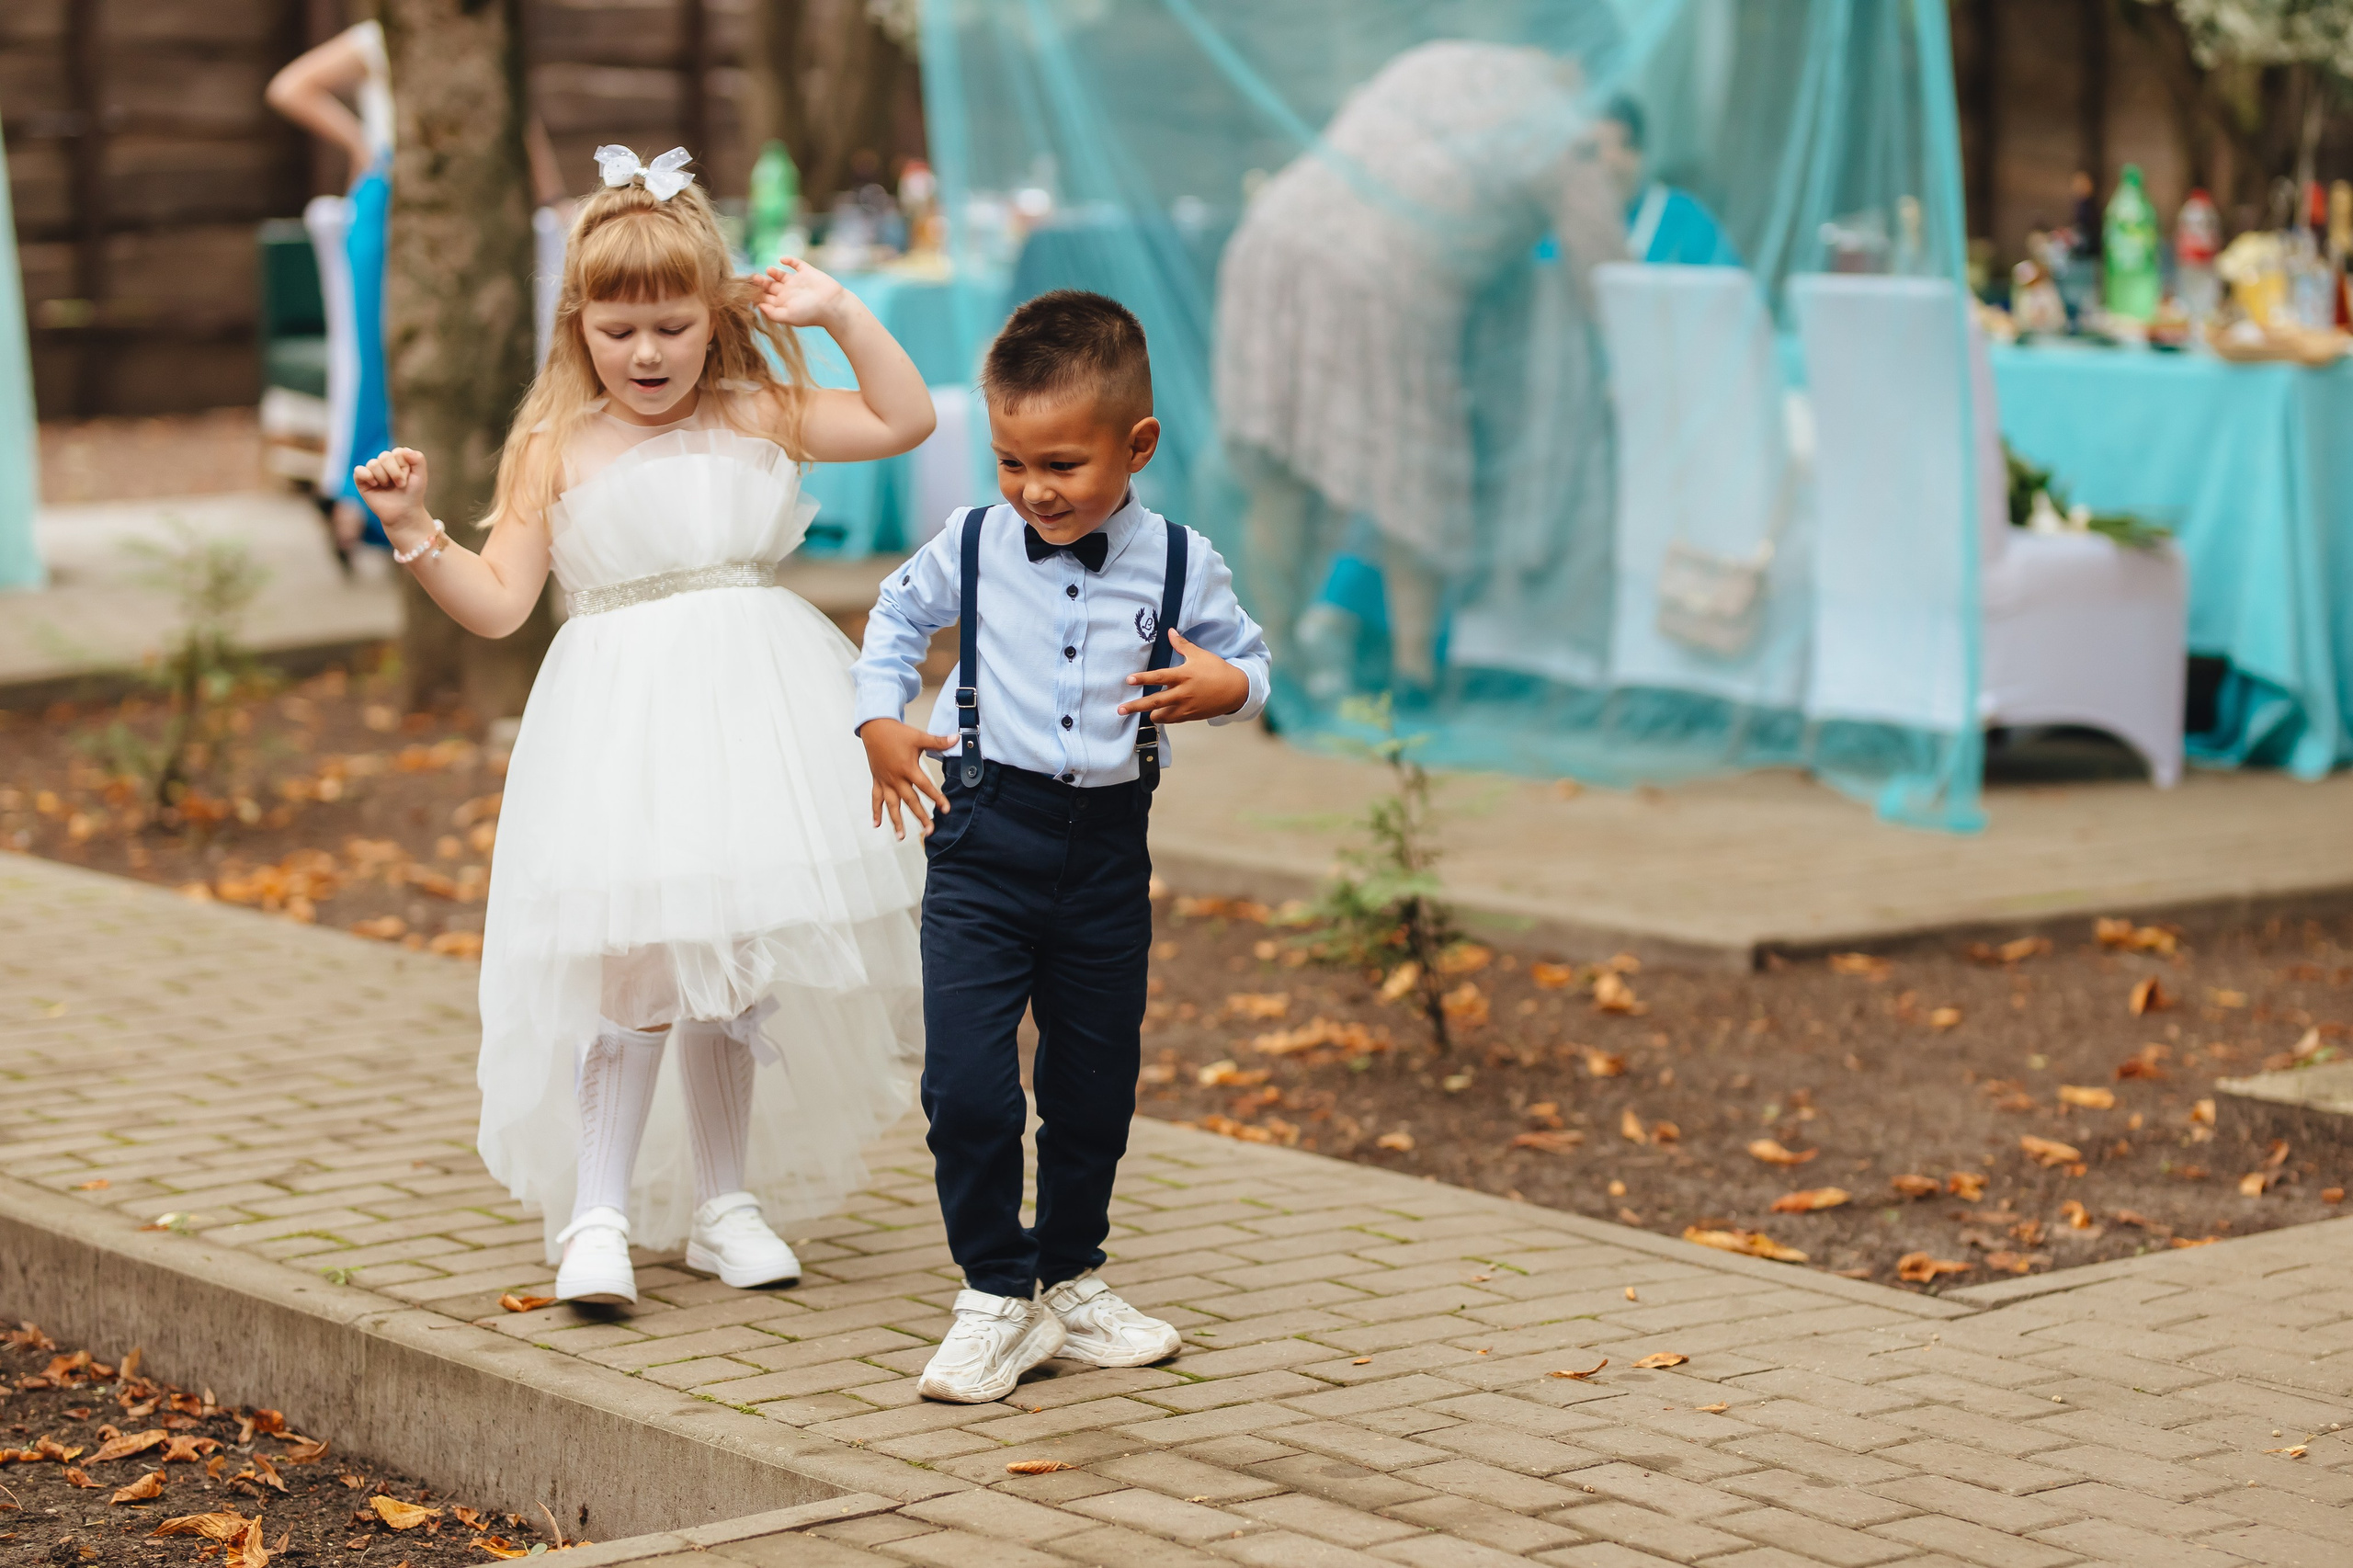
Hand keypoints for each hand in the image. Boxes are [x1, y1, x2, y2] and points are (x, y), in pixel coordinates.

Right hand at [352, 447, 432, 545]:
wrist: (404, 513)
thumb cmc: (412, 494)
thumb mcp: (421, 476)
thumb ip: (418, 459)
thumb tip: (404, 450)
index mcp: (398, 458)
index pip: (398, 452)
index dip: (404, 467)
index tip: (408, 479)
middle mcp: (384, 462)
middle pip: (385, 456)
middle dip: (395, 472)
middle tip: (400, 485)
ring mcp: (372, 471)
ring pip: (373, 464)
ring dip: (384, 478)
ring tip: (388, 487)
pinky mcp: (361, 480)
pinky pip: (358, 470)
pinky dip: (366, 476)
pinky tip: (375, 484)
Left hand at [756, 257, 853, 330]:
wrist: (832, 305)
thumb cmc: (811, 313)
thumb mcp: (788, 316)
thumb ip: (772, 313)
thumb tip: (758, 306)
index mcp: (783, 304)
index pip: (766, 298)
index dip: (756, 294)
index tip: (747, 290)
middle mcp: (789, 293)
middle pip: (770, 286)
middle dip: (761, 282)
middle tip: (754, 278)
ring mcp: (798, 282)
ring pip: (781, 275)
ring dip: (773, 272)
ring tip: (768, 271)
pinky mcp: (807, 272)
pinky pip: (796, 264)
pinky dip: (789, 260)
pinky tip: (783, 260)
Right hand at [859, 717, 955, 839]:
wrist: (874, 728)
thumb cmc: (896, 733)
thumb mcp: (919, 737)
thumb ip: (938, 741)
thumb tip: (956, 738)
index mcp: (908, 769)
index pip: (926, 787)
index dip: (937, 798)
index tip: (946, 809)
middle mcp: (896, 778)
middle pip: (910, 801)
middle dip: (920, 817)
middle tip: (929, 831)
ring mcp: (885, 781)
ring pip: (892, 805)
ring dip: (896, 821)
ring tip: (901, 836)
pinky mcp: (877, 780)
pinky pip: (876, 799)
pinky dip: (875, 811)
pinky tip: (876, 825)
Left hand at [1117, 630, 1249, 723]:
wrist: (1235, 690)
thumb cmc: (1217, 670)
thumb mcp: (1199, 654)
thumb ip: (1182, 645)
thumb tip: (1170, 631)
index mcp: (1183, 676)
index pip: (1159, 677)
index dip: (1143, 678)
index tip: (1128, 680)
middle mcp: (1183, 693)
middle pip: (1154, 701)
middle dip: (1135, 706)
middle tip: (1120, 710)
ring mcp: (1186, 707)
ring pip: (1161, 715)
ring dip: (1150, 714)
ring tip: (1141, 713)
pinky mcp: (1190, 717)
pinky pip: (1172, 720)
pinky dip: (1163, 718)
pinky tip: (1158, 715)